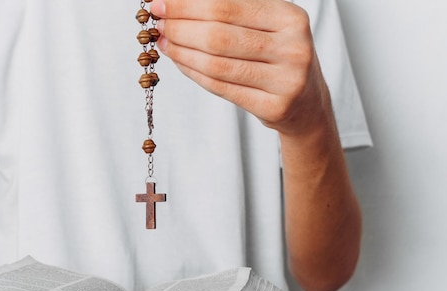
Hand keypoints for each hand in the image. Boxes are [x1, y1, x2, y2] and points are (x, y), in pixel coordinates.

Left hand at [150, 0, 330, 136]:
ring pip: (216, 65)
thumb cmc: (278, 57)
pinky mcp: (273, 107)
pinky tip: (179, 62)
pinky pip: (221, 88)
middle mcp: (293, 48)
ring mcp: (286, 81)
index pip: (227, 6)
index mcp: (291, 17)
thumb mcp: (269, 25)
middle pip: (219, 36)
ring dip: (182, 52)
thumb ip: (233, 11)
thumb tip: (181, 3)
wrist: (306, 104)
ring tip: (164, 43)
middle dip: (180, 27)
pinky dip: (194, 73)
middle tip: (157, 23)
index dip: (188, 5)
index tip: (161, 3)